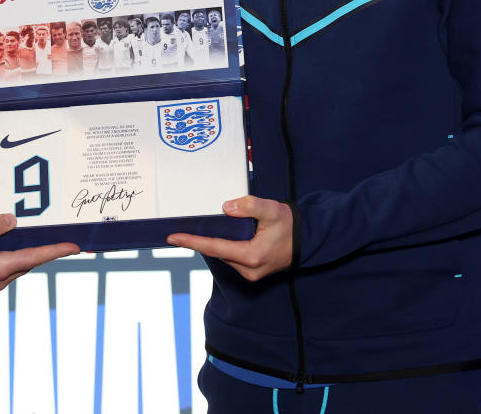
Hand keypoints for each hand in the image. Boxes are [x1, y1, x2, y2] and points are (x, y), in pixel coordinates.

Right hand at [0, 213, 78, 292]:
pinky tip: (15, 242)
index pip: (35, 257)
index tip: (74, 247)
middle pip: (30, 261)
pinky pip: (8, 265)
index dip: (56, 251)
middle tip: (64, 240)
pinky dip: (16, 254)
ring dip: (30, 252)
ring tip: (43, 238)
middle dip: (47, 250)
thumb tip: (12, 221)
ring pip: (18, 263)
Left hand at [166, 196, 292, 281]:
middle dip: (198, 241)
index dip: (192, 242)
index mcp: (251, 256)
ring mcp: (251, 273)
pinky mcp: (252, 271)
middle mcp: (249, 269)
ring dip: (212, 243)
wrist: (307, 239)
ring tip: (196, 230)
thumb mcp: (272, 209)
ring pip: (223, 255)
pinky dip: (222, 246)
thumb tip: (226, 208)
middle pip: (216, 252)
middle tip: (179, 230)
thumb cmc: (290, 224)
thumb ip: (249, 206)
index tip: (173, 237)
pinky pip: (231, 257)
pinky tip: (216, 236)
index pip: (214, 248)